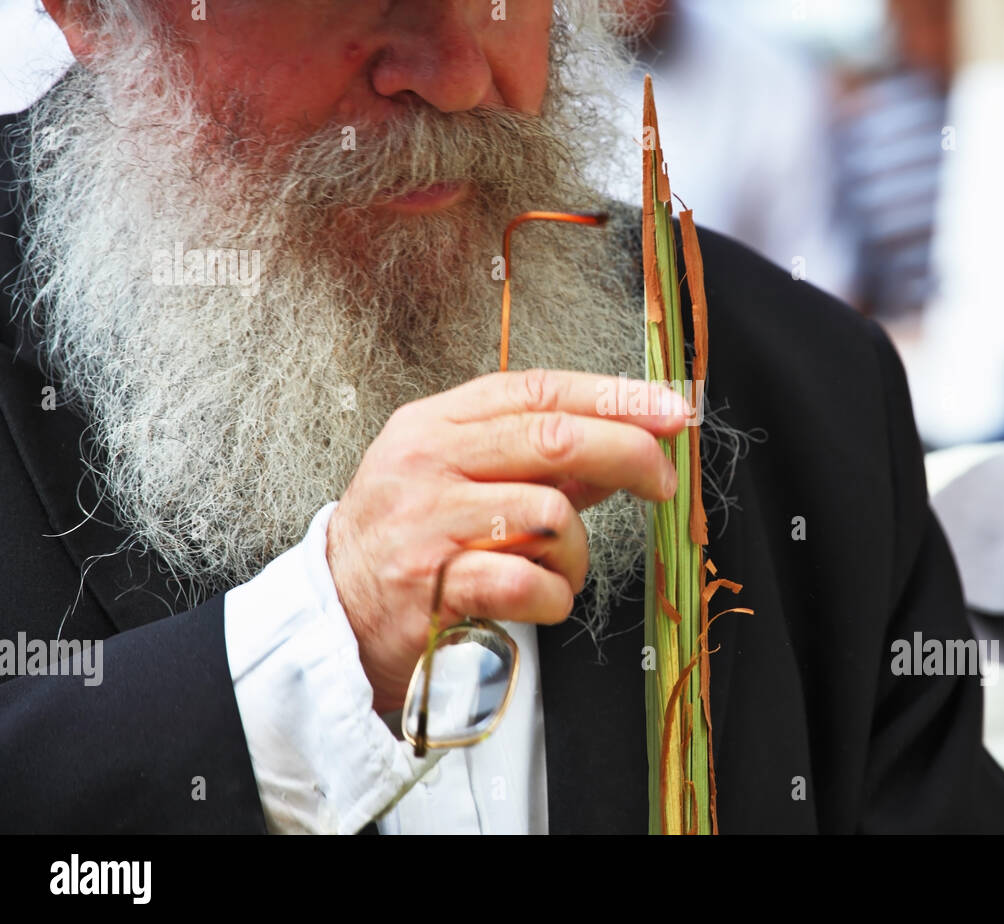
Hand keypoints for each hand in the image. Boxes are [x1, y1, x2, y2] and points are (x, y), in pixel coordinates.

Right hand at [325, 368, 689, 712]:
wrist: (331, 615)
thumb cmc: (409, 543)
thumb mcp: (462, 480)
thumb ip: (540, 461)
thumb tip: (629, 440)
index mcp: (437, 424)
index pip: (539, 390)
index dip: (614, 397)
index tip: (671, 410)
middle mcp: (427, 462)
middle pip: (553, 439)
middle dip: (628, 454)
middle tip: (663, 483)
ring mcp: (426, 523)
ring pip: (550, 516)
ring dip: (577, 553)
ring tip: (558, 570)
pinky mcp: (431, 587)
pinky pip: (529, 582)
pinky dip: (554, 596)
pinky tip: (540, 602)